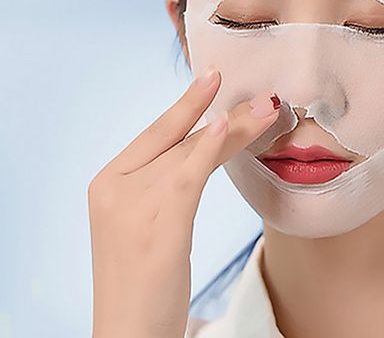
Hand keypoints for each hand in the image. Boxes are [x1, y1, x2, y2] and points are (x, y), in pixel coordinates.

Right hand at [88, 67, 280, 337]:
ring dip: (235, 128)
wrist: (127, 335)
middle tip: (261, 92)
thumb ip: (170, 180)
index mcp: (109, 181)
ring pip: (191, 152)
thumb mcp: (151, 220)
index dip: (188, 103)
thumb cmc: (144, 280)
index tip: (215, 77)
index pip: (157, 134)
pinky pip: (188, 177)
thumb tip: (211, 141)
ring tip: (268, 107)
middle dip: (224, 112)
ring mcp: (130, 205)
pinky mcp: (154, 227)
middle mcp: (114, 186)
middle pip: (178, 138)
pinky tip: (225, 126)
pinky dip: (208, 149)